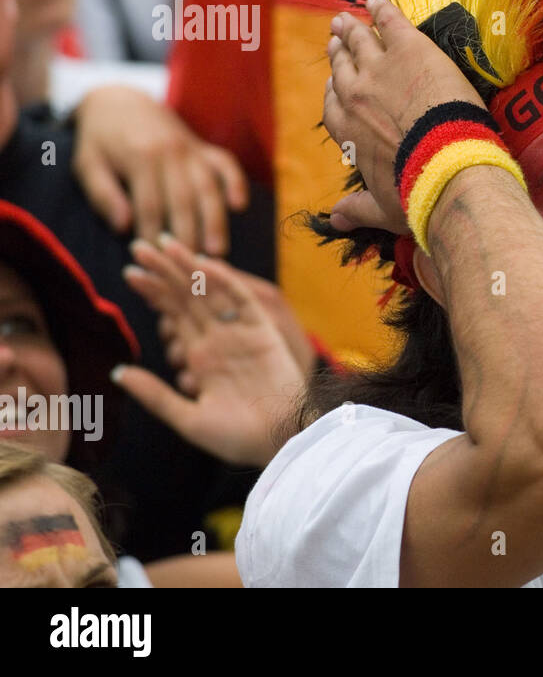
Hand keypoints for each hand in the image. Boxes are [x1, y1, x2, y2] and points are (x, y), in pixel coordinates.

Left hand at [72, 86, 247, 254]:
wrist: (121, 100)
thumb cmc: (100, 139)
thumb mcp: (87, 163)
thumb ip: (102, 194)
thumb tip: (123, 225)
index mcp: (140, 156)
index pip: (149, 205)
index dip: (151, 234)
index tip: (152, 260)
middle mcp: (171, 152)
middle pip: (183, 201)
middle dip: (188, 236)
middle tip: (190, 267)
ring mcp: (191, 148)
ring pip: (209, 188)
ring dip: (215, 221)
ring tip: (217, 251)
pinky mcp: (204, 147)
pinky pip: (226, 165)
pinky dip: (236, 183)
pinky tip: (239, 206)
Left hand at [117, 235, 303, 466]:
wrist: (281, 442)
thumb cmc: (238, 439)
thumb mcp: (188, 419)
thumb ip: (155, 394)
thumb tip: (117, 373)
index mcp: (200, 359)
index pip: (172, 317)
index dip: (152, 293)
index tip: (128, 272)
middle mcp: (218, 341)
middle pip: (186, 297)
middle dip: (163, 271)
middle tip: (139, 244)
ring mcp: (240, 334)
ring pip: (210, 292)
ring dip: (188, 268)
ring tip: (165, 243)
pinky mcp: (263, 333)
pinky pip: (242, 301)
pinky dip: (225, 281)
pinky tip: (205, 264)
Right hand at [323, 0, 484, 232]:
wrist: (446, 166)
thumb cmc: (415, 192)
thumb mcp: (382, 209)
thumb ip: (358, 209)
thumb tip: (336, 220)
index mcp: (347, 131)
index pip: (332, 105)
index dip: (334, 91)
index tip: (335, 83)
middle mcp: (355, 96)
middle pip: (342, 67)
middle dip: (338, 53)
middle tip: (336, 40)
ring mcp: (379, 68)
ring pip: (359, 41)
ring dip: (351, 29)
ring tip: (344, 19)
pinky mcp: (408, 48)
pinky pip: (389, 20)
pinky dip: (380, 8)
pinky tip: (375, 0)